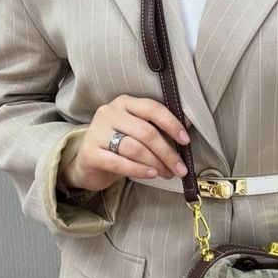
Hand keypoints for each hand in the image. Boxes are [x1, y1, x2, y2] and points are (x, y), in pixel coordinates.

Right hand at [59, 94, 193, 191]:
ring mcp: (97, 132)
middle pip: (146, 132)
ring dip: (156, 163)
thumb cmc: (119, 145)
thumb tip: (189, 123)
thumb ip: (160, 126)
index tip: (186, 141)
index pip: (152, 108)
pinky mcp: (90, 153)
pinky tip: (151, 175)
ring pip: (134, 148)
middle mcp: (109, 113)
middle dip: (167, 152)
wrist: (89, 163)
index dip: (172, 124)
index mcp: (125, 103)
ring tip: (167, 173)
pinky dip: (139, 170)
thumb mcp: (138, 131)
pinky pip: (119, 162)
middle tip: (180, 168)